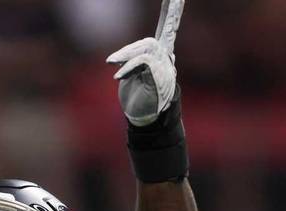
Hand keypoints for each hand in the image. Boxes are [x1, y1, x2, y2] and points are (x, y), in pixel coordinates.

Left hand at [106, 0, 184, 126]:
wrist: (144, 122)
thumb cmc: (138, 100)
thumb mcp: (135, 75)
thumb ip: (140, 60)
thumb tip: (143, 54)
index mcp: (161, 56)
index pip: (170, 29)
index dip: (173, 12)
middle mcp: (167, 60)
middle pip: (162, 33)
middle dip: (161, 20)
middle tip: (135, 37)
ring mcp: (166, 69)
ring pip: (148, 47)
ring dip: (127, 53)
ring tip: (112, 63)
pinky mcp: (159, 78)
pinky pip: (144, 62)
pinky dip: (128, 66)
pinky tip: (118, 76)